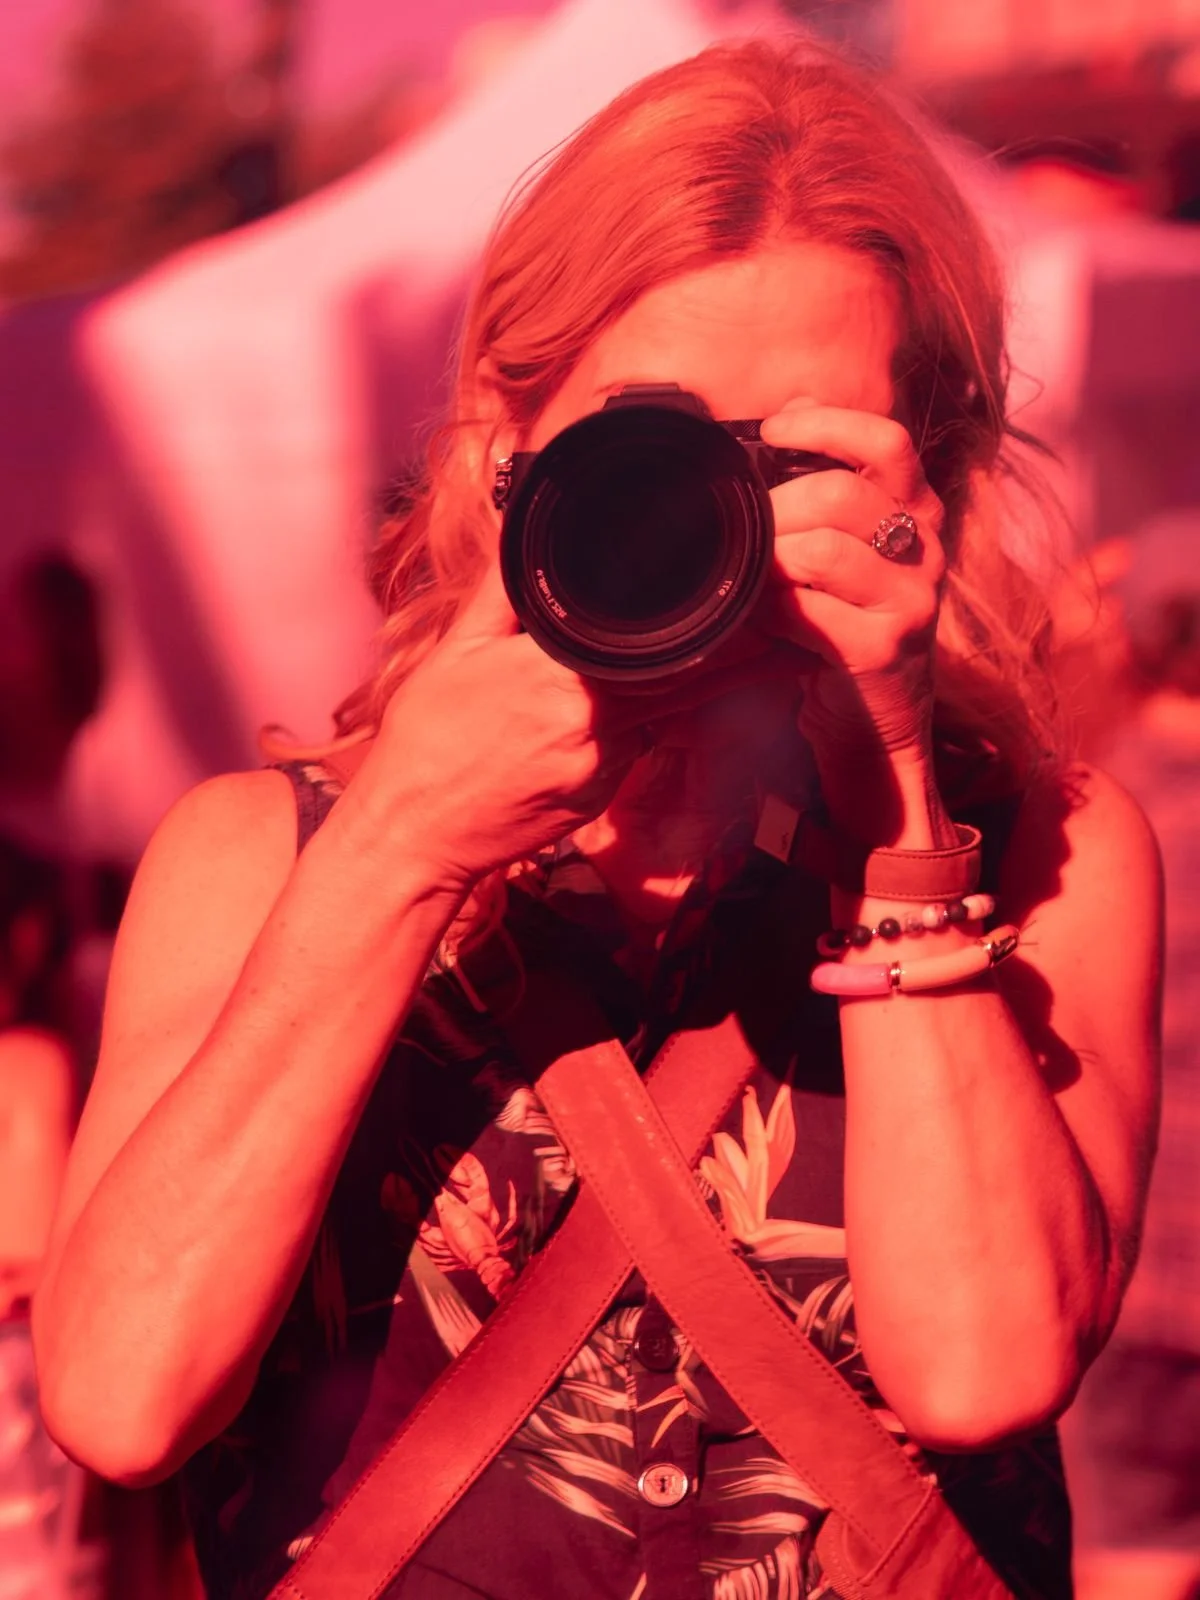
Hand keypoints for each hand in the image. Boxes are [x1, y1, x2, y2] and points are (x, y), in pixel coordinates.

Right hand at [359, 561, 793, 888]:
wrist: (415, 833)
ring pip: (668, 716)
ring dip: (712, 690)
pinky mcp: (597, 797)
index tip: (753, 602)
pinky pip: (638, 748)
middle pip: (683, 682)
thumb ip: (503, 588)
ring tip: (764, 662)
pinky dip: (656, 723)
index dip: (713, 625)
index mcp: (560, 677)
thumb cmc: (426, 739)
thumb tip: (524, 523)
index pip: (658, 643)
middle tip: (782, 630)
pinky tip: (670, 704)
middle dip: (736, 657)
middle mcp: (592, 725)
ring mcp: (600, 768)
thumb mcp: (457, 648)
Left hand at [756, 398, 951, 843]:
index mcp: (917, 512)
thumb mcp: (841, 553)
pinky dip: (769, 609)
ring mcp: (912, 601)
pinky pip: (807, 610)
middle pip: (841, 496)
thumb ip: (820, 496)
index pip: (888, 442)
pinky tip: (758, 618)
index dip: (829, 423)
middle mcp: (926, 550)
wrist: (872, 724)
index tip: (774, 427)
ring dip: (770, 561)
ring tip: (750, 577)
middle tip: (743, 529)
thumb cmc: (841, 628)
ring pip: (824, 551)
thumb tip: (767, 430)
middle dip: (775, 509)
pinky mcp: (884, 649)